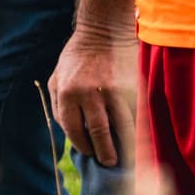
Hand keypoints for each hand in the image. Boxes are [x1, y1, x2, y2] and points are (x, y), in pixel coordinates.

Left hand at [50, 23, 135, 165]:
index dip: (82, 145)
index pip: (73, 129)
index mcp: (68, 93)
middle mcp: (90, 94)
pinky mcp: (133, 87)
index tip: (89, 152)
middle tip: (109, 162)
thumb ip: (59, 106)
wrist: (103, 32)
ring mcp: (114, 91)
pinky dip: (137, 129)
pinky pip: (136, 114)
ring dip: (124, 146)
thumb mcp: (56, 79)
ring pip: (121, 127)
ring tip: (125, 157)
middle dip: (104, 152)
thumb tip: (70, 135)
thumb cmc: (76, 59)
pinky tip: (137, 138)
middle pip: (98, 133)